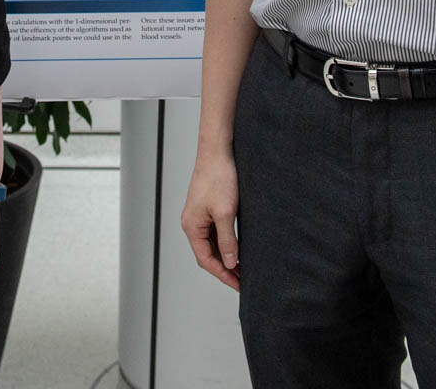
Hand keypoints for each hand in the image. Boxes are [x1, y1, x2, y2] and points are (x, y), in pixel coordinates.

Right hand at [180, 149, 240, 289]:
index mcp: (192, 226)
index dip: (223, 274)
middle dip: (225, 268)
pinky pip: (215, 232)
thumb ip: (227, 240)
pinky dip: (226, 243)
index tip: (239, 284)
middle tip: (244, 280)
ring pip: (211, 244)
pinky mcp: (208, 208)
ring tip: (243, 268)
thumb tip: (229, 263)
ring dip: (226, 256)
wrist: (218, 150)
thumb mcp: (225, 213)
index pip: (205, 259)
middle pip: (207, 254)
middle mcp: (192, 223)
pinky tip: (238, 248)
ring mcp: (199, 215)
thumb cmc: (219, 176)